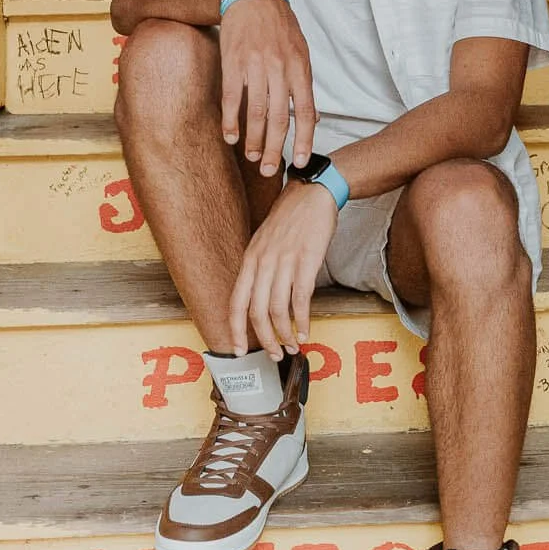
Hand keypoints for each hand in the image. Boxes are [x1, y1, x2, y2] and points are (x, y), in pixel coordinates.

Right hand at [220, 0, 316, 176]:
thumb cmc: (278, 26)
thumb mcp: (301, 50)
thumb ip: (304, 83)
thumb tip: (312, 116)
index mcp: (300, 68)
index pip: (306, 111)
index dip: (303, 140)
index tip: (299, 161)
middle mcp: (281, 69)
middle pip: (280, 118)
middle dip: (275, 149)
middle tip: (269, 170)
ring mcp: (256, 66)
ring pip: (256, 112)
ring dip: (253, 139)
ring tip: (252, 157)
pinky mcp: (234, 62)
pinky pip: (233, 97)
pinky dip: (231, 120)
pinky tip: (230, 136)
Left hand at [229, 181, 337, 357]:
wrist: (312, 194)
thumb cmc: (290, 219)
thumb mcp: (264, 242)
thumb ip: (259, 268)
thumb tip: (258, 300)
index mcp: (250, 260)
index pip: (236, 302)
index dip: (235, 330)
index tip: (238, 350)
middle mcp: (263, 263)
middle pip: (257, 312)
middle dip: (265, 339)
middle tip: (275, 355)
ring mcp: (284, 262)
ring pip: (278, 310)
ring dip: (285, 334)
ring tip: (294, 346)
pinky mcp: (306, 261)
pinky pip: (301, 299)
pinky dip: (302, 320)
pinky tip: (306, 330)